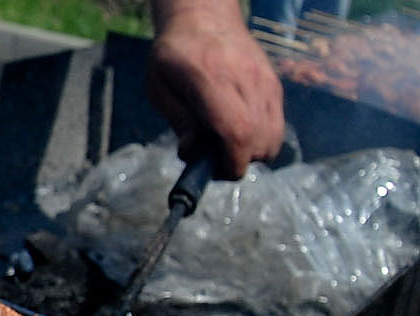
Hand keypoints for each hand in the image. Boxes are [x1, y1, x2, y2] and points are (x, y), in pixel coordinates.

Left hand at [146, 6, 284, 177]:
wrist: (204, 20)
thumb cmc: (175, 55)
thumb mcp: (160, 88)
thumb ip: (179, 122)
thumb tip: (192, 154)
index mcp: (212, 81)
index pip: (237, 131)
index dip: (231, 162)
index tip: (216, 172)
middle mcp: (246, 81)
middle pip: (259, 141)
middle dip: (237, 162)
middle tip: (213, 159)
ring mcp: (265, 82)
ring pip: (273, 137)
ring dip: (251, 153)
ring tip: (224, 145)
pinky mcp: (274, 86)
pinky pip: (277, 125)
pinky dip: (260, 139)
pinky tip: (237, 132)